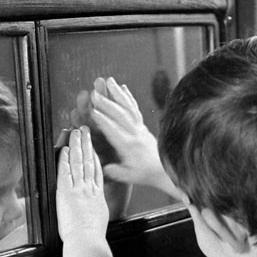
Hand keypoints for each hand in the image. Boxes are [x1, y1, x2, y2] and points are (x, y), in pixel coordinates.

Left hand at [56, 126, 109, 242]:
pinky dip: (65, 159)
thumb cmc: (92, 235)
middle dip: (87, 145)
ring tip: (76, 133)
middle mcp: (89, 189)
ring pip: (78, 162)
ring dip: (77, 146)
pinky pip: (65, 172)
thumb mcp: (100, 219)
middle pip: (88, 162)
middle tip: (85, 131)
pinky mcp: (66, 192)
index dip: (94, 157)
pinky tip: (65, 149)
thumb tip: (96, 211)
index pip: (96, 171)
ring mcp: (78, 189)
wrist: (86, 239)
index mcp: (98, 196)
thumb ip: (98, 210)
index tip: (93, 148)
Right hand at [85, 77, 179, 197]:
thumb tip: (103, 166)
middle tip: (94, 93)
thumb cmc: (145, 174)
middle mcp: (135, 133)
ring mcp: (140, 127)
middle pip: (120, 114)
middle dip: (106, 103)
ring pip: (128, 106)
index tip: (92, 111)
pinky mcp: (143, 125)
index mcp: (128, 146)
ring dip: (117, 93)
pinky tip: (123, 87)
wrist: (164, 170)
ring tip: (108, 80)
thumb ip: (114, 171)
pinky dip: (129, 97)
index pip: (113, 130)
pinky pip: (135, 108)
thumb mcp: (127, 176)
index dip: (102, 120)